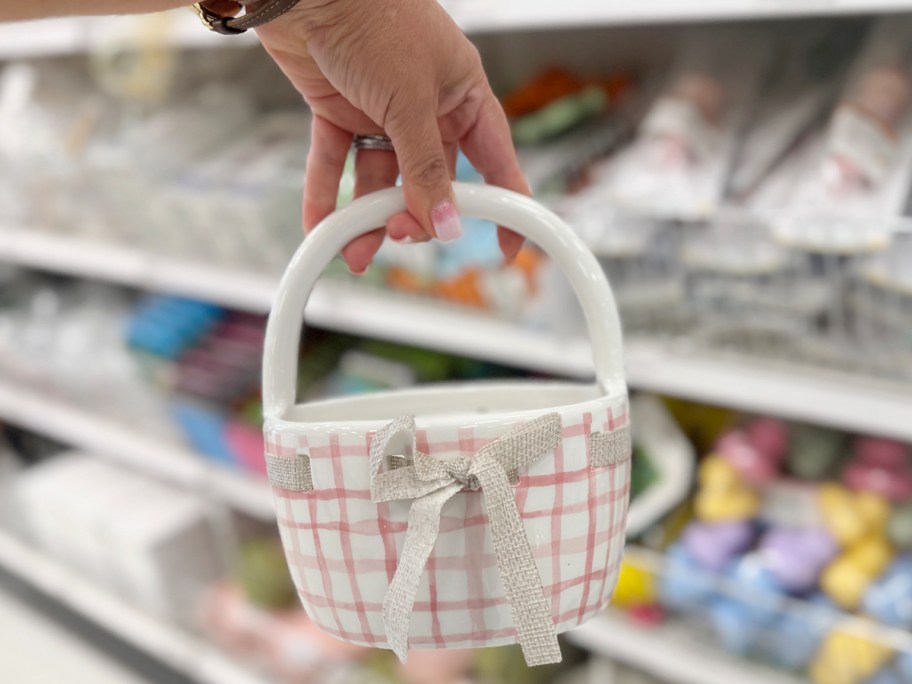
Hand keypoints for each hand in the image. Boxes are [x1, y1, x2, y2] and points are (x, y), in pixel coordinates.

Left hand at [255, 0, 527, 272]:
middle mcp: (426, 106)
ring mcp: (381, 111)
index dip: (503, 203)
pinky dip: (327, 194)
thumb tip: (445, 222)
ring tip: (355, 248)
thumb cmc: (374, 18)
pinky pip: (335, 163)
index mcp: (463, 95)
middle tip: (401, 233)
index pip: (495, 159)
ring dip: (368, 217)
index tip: (506, 246)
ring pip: (381, 179)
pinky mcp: (338, 110)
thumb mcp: (410, 101)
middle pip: (431, 179)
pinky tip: (321, 227)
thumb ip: (426, 167)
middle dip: (416, 214)